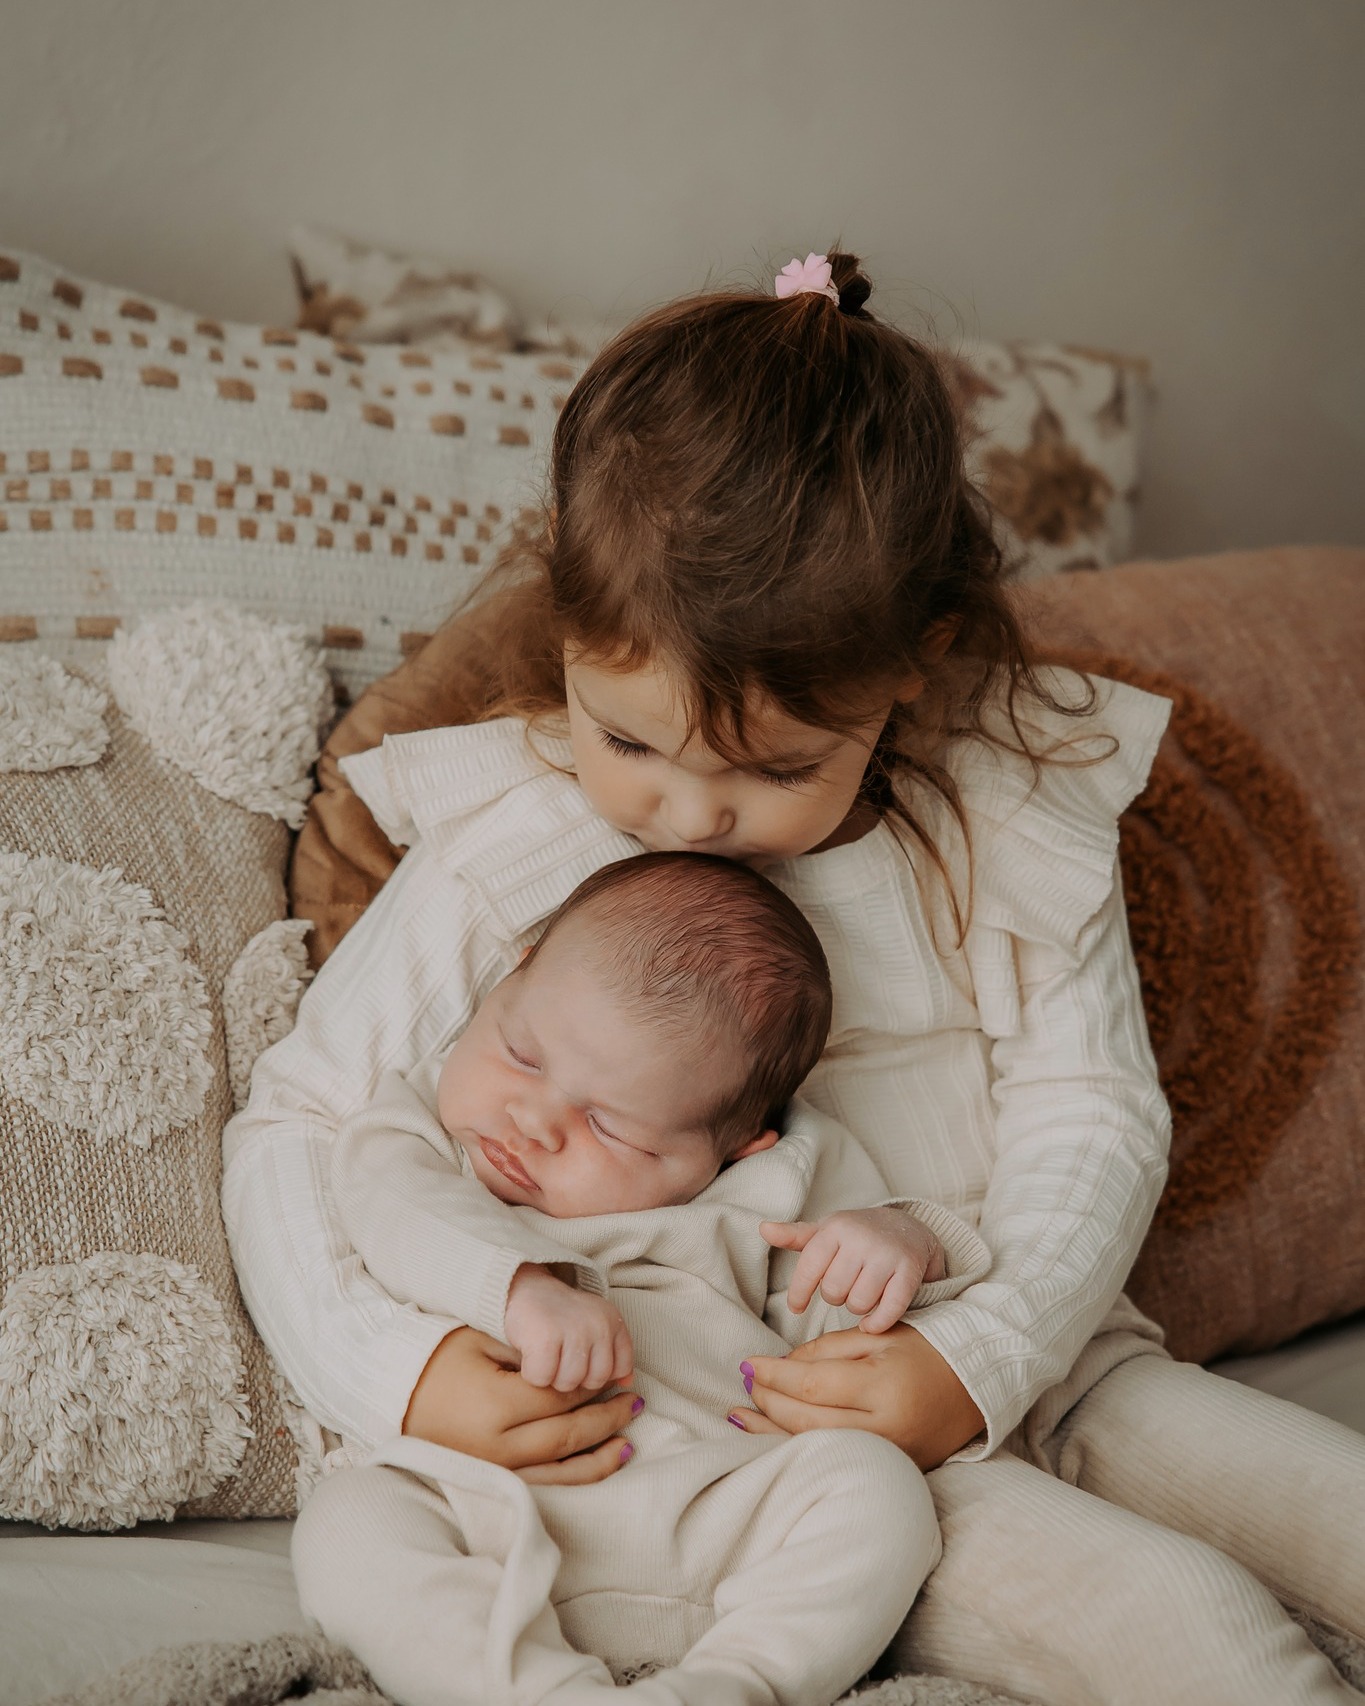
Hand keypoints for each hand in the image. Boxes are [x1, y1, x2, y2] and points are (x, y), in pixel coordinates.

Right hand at [402, 1326, 641, 1485]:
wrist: (393, 1396)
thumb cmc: (438, 1360)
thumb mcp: (481, 1342)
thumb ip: (528, 1354)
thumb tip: (577, 1367)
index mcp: (496, 1406)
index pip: (559, 1397)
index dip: (590, 1386)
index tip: (614, 1375)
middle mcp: (498, 1447)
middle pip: (567, 1434)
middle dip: (607, 1419)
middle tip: (635, 1403)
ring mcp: (494, 1472)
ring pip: (561, 1470)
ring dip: (600, 1455)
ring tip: (629, 1440)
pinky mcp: (491, 1486)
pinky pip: (544, 1488)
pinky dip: (575, 1478)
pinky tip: (598, 1466)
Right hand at [503, 1265, 634, 1392]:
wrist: (523, 1288)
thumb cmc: (558, 1316)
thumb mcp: (593, 1326)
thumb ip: (613, 1353)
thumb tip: (627, 1384)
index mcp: (614, 1321)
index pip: (621, 1368)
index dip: (597, 1372)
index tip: (581, 1359)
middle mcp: (599, 1324)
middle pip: (594, 1382)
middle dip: (574, 1378)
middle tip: (559, 1356)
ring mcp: (574, 1330)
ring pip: (568, 1383)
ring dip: (551, 1377)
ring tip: (545, 1355)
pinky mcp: (545, 1338)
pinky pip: (542, 1379)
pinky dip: (531, 1373)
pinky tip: (530, 1355)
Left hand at [733, 1323, 984, 1471]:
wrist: (976, 1386)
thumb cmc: (925, 1351)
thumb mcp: (878, 1336)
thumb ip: (827, 1350)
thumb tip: (780, 1368)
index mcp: (883, 1387)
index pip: (812, 1385)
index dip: (774, 1375)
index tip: (748, 1363)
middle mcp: (885, 1429)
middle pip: (808, 1421)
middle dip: (768, 1402)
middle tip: (746, 1382)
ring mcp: (888, 1458)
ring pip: (815, 1447)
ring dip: (771, 1432)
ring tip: (740, 1415)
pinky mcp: (889, 1471)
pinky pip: (833, 1459)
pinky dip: (798, 1449)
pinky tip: (771, 1440)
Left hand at [761, 1207, 946, 1333]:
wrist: (908, 1228)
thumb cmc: (857, 1235)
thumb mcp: (826, 1231)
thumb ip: (795, 1235)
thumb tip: (763, 1228)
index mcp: (836, 1227)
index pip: (808, 1268)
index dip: (799, 1293)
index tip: (796, 1307)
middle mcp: (861, 1238)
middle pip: (833, 1291)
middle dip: (835, 1297)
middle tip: (843, 1289)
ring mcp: (887, 1254)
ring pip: (858, 1303)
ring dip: (857, 1309)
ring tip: (860, 1296)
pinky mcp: (910, 1271)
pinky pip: (889, 1310)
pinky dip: (877, 1323)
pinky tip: (873, 1323)